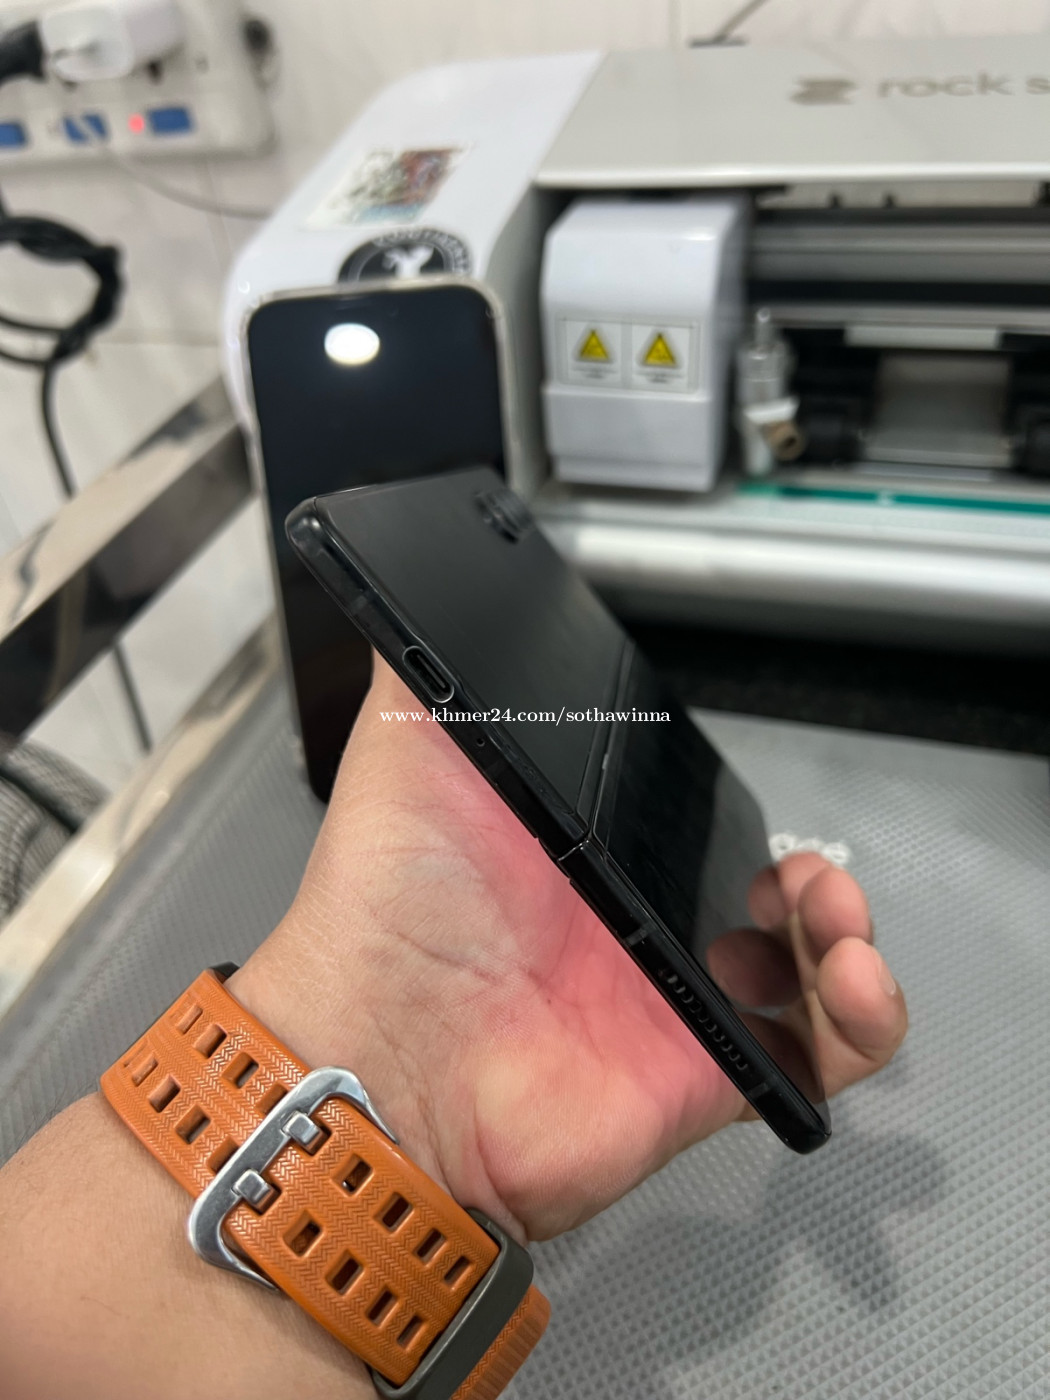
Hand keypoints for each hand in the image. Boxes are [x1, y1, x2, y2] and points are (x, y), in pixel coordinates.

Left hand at [234, 660, 906, 1243]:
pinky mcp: (704, 1071)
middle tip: (801, 866)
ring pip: (808, 968)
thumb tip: (423, 581)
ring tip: (827, 911)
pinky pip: (817, 1056)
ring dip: (844, 929)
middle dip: (812, 872)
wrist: (383, 1045)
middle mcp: (633, 928)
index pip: (689, 823)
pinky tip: (850, 976)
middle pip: (765, 898)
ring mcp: (672, 1002)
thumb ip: (428, 667)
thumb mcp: (409, 746)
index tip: (734, 783)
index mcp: (585, 855)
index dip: (731, 803)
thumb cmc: (385, 900)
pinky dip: (864, 1018)